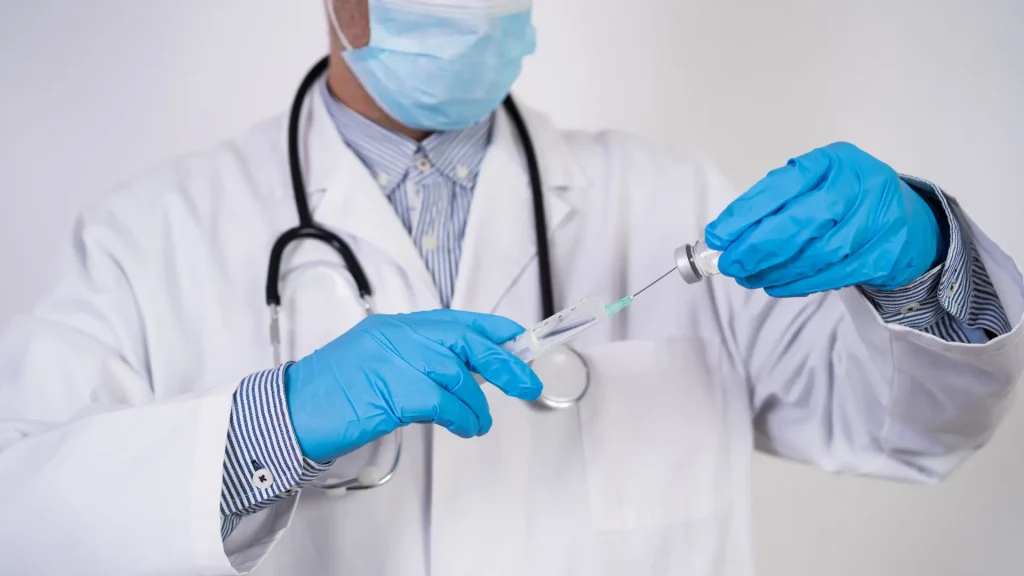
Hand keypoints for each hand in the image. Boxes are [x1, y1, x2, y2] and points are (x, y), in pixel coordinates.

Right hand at [285, 310, 541, 462]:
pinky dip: (461, 417)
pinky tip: (465, 427)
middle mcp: (394, 337)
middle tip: (526, 381)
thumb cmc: (331, 396)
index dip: (491, 328)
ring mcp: (390, 361)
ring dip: (477, 404)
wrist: (288, 415)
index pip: (454, 319)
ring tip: (480, 423)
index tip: (517, 337)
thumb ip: (416, 363)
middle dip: (502, 361)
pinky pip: (441, 402)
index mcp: (392, 327)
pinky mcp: (388, 391)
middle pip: (463, 340)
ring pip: (455, 375)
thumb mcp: (376, 366)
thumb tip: (465, 376)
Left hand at [704, 142, 943, 296]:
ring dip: (775, 271)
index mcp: (834, 161)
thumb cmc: (847, 198)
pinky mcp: (883, 255)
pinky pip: (833, 275)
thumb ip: (778, 201)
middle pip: (799, 222)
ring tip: (749, 277)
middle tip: (730, 264)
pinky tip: (776, 285)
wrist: (907, 221)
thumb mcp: (817, 182)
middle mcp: (859, 186)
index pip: (782, 187)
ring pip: (815, 254)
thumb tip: (729, 233)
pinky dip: (799, 284)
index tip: (718, 236)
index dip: (745, 215)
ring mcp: (876, 221)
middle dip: (756, 248)